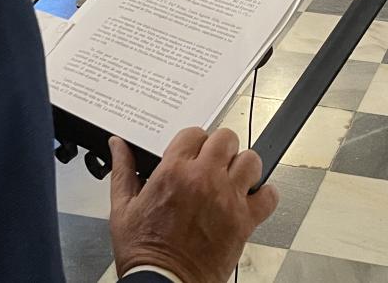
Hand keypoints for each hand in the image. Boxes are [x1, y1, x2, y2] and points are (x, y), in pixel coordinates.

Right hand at [108, 129, 277, 282]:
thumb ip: (122, 171)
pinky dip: (265, 195)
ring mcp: (227, 199)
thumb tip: (118, 146)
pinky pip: (268, 196)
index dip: (193, 141)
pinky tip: (252, 199)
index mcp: (173, 173)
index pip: (194, 133)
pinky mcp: (244, 221)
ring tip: (232, 178)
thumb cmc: (145, 254)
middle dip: (220, 147)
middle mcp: (203, 180)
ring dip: (243, 167)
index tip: (192, 152)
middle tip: (213, 162)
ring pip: (251, 160)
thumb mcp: (123, 209)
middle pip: (226, 138)